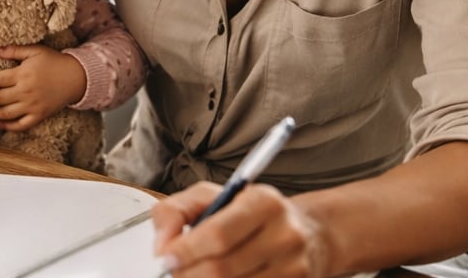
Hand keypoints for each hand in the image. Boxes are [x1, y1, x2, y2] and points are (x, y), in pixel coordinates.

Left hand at [0, 45, 86, 129]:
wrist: (76, 77)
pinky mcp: (39, 116)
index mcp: (22, 74)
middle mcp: (25, 92)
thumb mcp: (35, 51)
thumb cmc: (54, 62)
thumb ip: (14, 50)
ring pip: (5, 114)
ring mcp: (32, 106)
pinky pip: (20, 125)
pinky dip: (7, 126)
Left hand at [151, 181, 330, 277]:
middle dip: (188, 274)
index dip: (186, 251)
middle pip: (223, 269)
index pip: (218, 234)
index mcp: (263, 201)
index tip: (166, 258)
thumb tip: (162, 244)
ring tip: (196, 273)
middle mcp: (285, 234)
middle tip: (174, 271)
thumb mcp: (211, 197)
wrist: (304, 234)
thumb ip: (176, 211)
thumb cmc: (250, 214)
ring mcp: (294, 267)